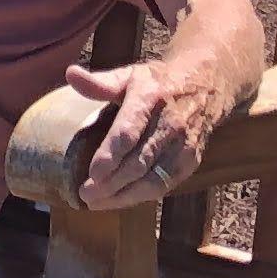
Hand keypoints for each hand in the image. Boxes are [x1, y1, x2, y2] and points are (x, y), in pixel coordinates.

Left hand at [65, 55, 224, 209]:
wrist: (205, 86)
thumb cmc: (157, 83)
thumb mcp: (129, 75)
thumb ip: (100, 82)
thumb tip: (71, 74)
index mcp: (149, 99)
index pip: (128, 133)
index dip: (110, 156)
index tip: (91, 174)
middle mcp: (169, 124)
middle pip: (138, 162)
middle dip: (111, 183)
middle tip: (86, 195)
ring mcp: (184, 145)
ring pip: (154, 179)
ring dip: (125, 196)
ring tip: (98, 203)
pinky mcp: (191, 161)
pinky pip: (166, 184)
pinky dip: (142, 196)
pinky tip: (121, 200)